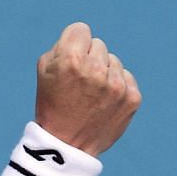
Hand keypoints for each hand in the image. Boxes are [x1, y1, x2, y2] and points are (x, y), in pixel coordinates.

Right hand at [33, 22, 141, 154]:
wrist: (67, 145)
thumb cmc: (52, 103)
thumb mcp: (44, 70)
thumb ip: (64, 44)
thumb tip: (86, 36)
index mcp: (71, 60)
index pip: (81, 29)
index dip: (73, 44)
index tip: (69, 61)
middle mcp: (96, 70)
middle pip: (98, 44)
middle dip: (88, 58)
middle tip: (79, 83)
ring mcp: (116, 85)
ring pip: (113, 61)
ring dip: (103, 72)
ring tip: (91, 95)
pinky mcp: (132, 98)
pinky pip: (126, 77)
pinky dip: (116, 87)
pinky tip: (104, 102)